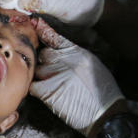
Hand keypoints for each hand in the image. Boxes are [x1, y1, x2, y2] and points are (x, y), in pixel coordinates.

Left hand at [31, 20, 123, 134]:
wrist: (104, 113)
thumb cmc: (102, 92)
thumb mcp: (93, 65)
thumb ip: (76, 56)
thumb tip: (61, 51)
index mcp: (76, 52)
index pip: (53, 37)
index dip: (43, 30)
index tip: (35, 24)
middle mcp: (63, 60)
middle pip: (43, 54)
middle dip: (45, 62)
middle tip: (54, 74)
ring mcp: (53, 74)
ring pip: (37, 70)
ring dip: (41, 77)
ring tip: (56, 88)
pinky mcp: (47, 90)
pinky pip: (33, 86)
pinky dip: (36, 90)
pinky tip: (47, 95)